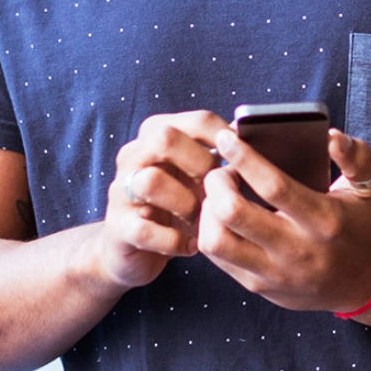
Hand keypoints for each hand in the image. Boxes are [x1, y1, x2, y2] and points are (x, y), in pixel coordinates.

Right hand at [94, 110, 230, 288]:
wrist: (132, 249)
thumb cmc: (175, 206)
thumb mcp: (197, 177)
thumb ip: (219, 155)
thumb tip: (251, 138)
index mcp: (155, 136)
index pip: (197, 120)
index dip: (227, 140)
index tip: (244, 161)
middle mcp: (133, 156)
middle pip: (165, 138)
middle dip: (202, 164)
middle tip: (217, 190)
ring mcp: (121, 191)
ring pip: (151, 181)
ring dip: (186, 203)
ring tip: (200, 219)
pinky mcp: (118, 227)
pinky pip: (146, 229)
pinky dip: (175, 240)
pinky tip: (191, 245)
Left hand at [199, 126, 370, 312]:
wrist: (365, 285)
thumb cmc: (362, 226)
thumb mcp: (370, 187)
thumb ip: (356, 156)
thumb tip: (331, 137)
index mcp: (324, 220)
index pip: (274, 187)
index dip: (244, 159)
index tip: (226, 138)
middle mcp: (297, 250)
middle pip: (233, 214)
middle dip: (216, 182)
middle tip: (222, 170)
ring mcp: (275, 273)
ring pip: (216, 241)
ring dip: (207, 211)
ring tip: (218, 196)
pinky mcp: (259, 287)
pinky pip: (218, 259)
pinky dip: (210, 231)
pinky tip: (219, 217)